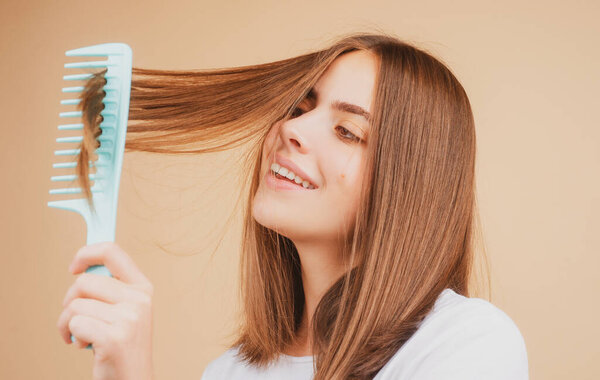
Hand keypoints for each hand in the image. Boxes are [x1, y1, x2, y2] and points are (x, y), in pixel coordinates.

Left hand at [57, 241, 154, 379]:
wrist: (133, 378)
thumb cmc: (123, 346)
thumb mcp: (126, 310)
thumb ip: (111, 288)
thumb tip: (84, 268)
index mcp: (143, 288)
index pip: (112, 252)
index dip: (86, 253)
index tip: (73, 266)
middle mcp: (140, 300)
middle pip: (84, 282)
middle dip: (70, 301)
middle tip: (76, 317)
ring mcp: (129, 318)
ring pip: (75, 305)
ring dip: (67, 323)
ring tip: (81, 335)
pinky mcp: (114, 337)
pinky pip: (75, 324)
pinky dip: (70, 335)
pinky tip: (83, 345)